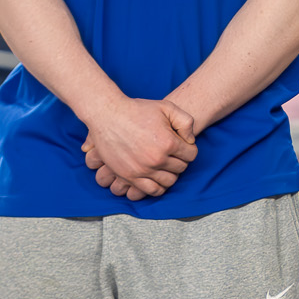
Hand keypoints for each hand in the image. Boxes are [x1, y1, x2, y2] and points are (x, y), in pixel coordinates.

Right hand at [82, 97, 196, 198]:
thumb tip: (191, 141)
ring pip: (169, 181)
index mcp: (168, 142)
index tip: (181, 144)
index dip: (188, 148)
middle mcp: (157, 159)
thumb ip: (186, 122)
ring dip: (170, 173)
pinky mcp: (129, 176)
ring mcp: (142, 170)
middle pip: (181, 168)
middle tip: (172, 153)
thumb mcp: (166, 107)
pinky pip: (152, 191)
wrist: (107, 114)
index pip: (191, 155)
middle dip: (180, 160)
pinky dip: (158, 187)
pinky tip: (156, 176)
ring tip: (164, 164)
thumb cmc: (138, 110)